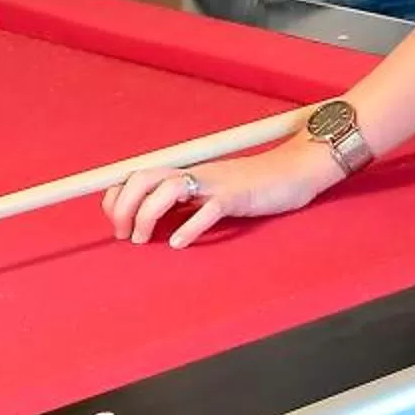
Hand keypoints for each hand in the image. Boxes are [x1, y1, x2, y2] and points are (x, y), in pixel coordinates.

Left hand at [104, 136, 341, 248]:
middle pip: (143, 177)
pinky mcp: (238, 196)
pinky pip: (209, 208)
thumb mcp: (212, 192)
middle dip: (124, 206)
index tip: (118, 224)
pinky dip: (189, 227)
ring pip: (168, 189)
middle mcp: (195, 173)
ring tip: (144, 241)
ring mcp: (216, 183)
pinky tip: (180, 243)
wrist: (296, 170)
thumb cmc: (254, 186)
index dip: (118, 198)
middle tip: (126, 236)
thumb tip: (155, 223)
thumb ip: (186, 203)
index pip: (137, 175)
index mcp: (187, 172)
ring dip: (147, 215)